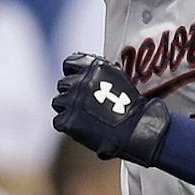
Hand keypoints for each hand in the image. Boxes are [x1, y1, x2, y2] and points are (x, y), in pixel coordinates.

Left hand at [52, 53, 167, 163]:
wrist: (136, 131)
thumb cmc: (132, 109)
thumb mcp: (119, 80)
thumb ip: (100, 74)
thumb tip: (86, 73)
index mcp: (94, 67)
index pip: (70, 63)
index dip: (72, 73)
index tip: (76, 80)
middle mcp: (81, 80)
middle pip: (63, 84)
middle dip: (71, 93)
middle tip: (84, 105)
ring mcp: (73, 100)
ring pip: (58, 102)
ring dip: (67, 108)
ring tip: (83, 117)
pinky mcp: (68, 120)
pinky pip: (59, 121)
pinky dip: (68, 125)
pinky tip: (82, 128)